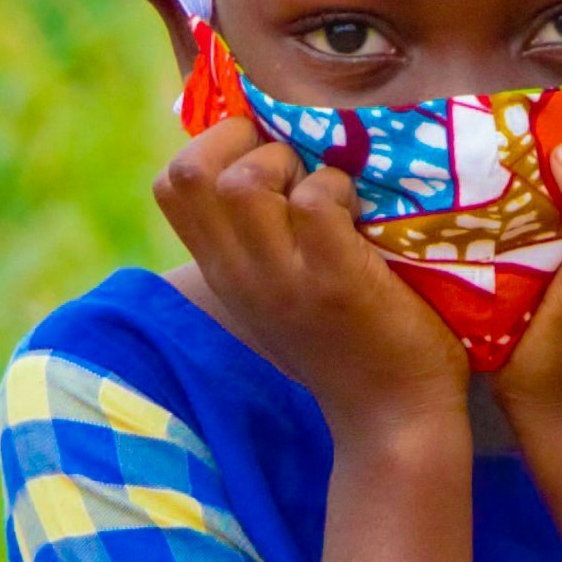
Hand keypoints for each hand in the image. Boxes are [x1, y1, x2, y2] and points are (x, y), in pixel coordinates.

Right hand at [155, 114, 468, 446]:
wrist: (393, 418)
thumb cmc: (347, 341)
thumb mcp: (279, 291)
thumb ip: (259, 239)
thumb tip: (265, 158)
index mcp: (222, 271)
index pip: (169, 184)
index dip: (211, 147)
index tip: (261, 154)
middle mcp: (238, 275)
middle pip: (189, 172)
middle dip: (243, 143)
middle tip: (294, 167)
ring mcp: (282, 280)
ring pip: (243, 182)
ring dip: (292, 164)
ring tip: (327, 192)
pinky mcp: (333, 282)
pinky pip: (314, 200)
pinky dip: (338, 189)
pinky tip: (358, 216)